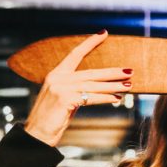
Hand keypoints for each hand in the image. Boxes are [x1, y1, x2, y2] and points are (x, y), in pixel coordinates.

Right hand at [23, 31, 129, 146]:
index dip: (90, 43)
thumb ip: (77, 88)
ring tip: (128, 85)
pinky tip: (116, 99)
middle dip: (112, 72)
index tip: (104, 33)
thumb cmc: (52, 116)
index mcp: (56, 74)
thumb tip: (100, 86)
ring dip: (114, 86)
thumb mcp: (63, 97)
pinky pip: (91, 98)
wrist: (37, 133)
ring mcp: (61, 88)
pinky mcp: (65, 100)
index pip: (75, 54)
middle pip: (91, 72)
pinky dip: (105, 98)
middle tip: (130, 71)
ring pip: (94, 85)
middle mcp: (58, 78)